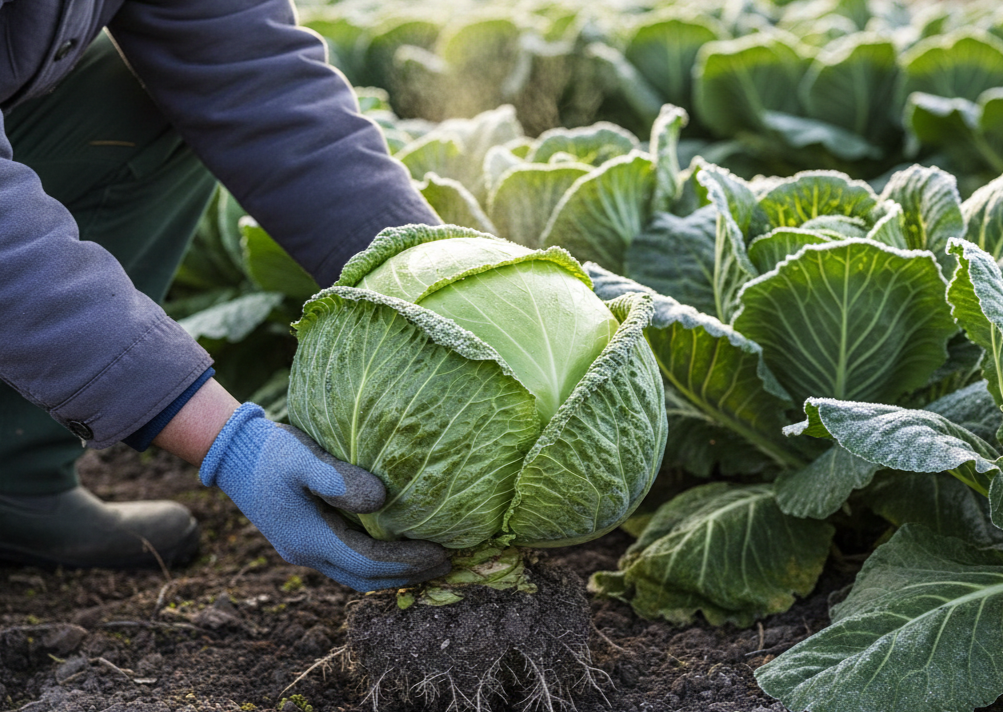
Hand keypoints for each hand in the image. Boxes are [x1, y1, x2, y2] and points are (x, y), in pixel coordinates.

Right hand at [199, 403, 450, 591]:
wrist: (233, 453)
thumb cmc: (269, 451)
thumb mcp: (302, 458)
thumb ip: (338, 480)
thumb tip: (381, 500)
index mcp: (310, 538)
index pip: (370, 563)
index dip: (408, 562)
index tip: (443, 553)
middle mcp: (307, 552)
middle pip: (366, 579)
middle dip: (407, 575)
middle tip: (446, 564)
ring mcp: (304, 547)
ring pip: (355, 573)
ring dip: (392, 572)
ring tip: (427, 560)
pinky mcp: (304, 536)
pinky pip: (346, 559)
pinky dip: (374, 560)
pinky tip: (393, 543)